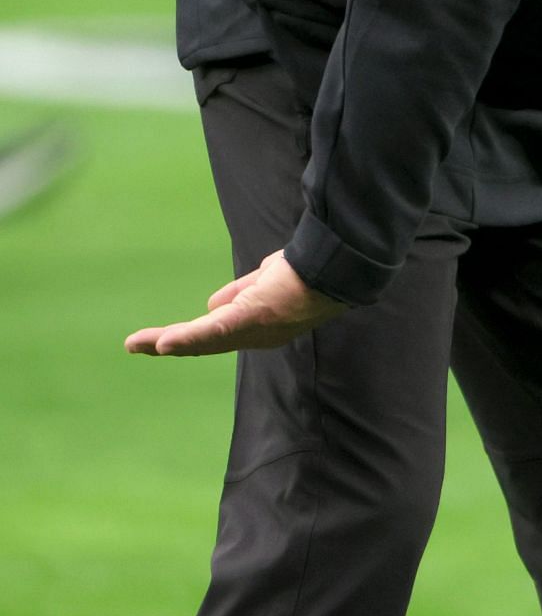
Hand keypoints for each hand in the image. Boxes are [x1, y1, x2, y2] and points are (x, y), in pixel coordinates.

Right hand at [125, 249, 345, 356]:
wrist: (331, 270)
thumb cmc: (305, 272)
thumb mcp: (265, 280)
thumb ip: (240, 291)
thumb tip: (213, 304)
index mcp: (256, 327)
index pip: (215, 336)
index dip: (187, 339)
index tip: (162, 341)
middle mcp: (253, 336)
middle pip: (203, 343)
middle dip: (169, 344)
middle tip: (136, 345)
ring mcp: (252, 329)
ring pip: (203, 340)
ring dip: (169, 342)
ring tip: (139, 344)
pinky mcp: (250, 317)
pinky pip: (215, 330)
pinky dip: (189, 338)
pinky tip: (164, 343)